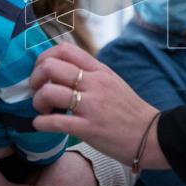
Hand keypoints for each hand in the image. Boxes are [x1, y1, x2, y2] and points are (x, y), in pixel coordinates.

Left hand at [30, 42, 169, 168]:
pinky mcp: (88, 128)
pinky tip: (41, 125)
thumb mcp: (112, 82)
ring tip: (43, 110)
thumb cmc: (129, 111)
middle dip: (35, 79)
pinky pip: (55, 122)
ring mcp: (91, 106)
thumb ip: (90, 73)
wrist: (151, 135)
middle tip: (38, 92)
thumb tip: (64, 69)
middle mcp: (94, 83)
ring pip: (49, 92)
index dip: (44, 58)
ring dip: (37, 102)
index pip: (64, 49)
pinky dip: (40, 123)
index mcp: (99, 70)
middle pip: (50, 67)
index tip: (42, 72)